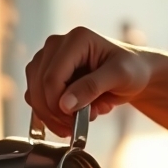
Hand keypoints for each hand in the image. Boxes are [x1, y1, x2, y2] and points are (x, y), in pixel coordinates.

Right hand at [25, 27, 151, 137]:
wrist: (133, 72)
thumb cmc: (131, 70)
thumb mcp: (120, 77)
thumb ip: (92, 88)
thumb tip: (64, 104)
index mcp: (76, 40)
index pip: (52, 76)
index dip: (58, 104)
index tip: (73, 121)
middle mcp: (57, 44)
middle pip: (39, 85)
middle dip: (54, 112)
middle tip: (74, 128)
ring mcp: (48, 57)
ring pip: (33, 92)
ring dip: (51, 115)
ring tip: (76, 123)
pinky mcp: (45, 72)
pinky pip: (36, 96)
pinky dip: (49, 113)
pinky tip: (70, 117)